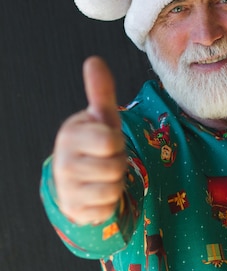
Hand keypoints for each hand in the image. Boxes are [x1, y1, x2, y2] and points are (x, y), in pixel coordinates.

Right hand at [52, 56, 126, 224]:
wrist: (76, 179)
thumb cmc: (94, 143)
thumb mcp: (101, 118)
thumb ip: (100, 91)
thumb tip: (94, 60)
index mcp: (70, 134)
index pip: (111, 140)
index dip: (117, 142)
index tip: (107, 142)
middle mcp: (63, 162)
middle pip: (115, 166)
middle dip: (118, 164)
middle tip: (107, 160)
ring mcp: (67, 188)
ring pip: (113, 189)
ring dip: (116, 184)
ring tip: (104, 176)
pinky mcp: (74, 210)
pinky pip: (107, 208)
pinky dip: (110, 203)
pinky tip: (98, 194)